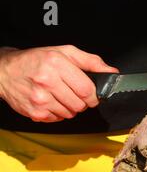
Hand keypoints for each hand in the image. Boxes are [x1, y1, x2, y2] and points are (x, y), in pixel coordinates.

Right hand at [0, 45, 117, 121]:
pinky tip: (50, 101)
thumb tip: (112, 72)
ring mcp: (40, 99)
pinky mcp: (36, 113)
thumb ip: (91, 62)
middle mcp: (47, 81)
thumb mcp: (64, 53)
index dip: (94, 96)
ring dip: (70, 108)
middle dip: (82, 102)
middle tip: (72, 93)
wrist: (5, 71)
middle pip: (81, 104)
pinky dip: (58, 113)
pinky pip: (58, 119)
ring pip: (71, 114)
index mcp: (56, 64)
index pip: (87, 90)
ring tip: (59, 95)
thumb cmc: (36, 60)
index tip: (92, 95)